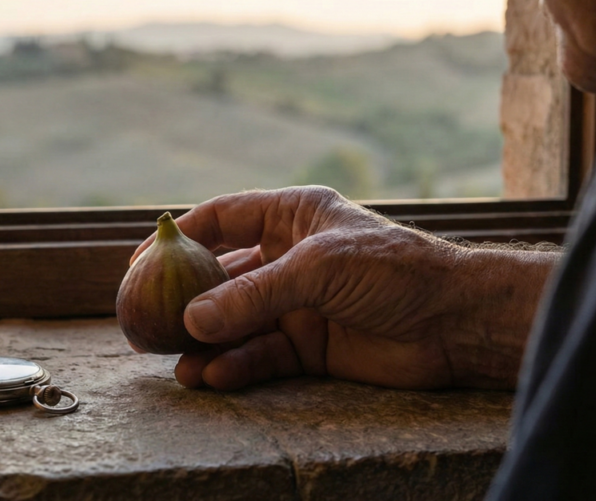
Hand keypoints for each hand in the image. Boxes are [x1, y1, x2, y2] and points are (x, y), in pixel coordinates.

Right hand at [130, 187, 556, 390]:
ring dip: (208, 343)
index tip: (139, 262)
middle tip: (149, 323)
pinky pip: (261, 356)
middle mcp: (288, 258)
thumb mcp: (318, 270)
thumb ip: (254, 295)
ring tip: (180, 365)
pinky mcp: (308, 347)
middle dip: (186, 301)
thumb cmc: (395, 271)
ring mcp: (296, 304)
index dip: (180, 237)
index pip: (221, 218)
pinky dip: (237, 366)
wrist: (456, 322)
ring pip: (237, 323)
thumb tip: (192, 319)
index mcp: (291, 217)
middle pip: (221, 276)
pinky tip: (214, 377)